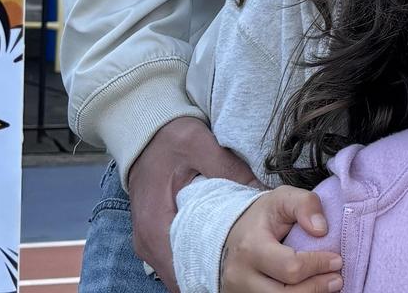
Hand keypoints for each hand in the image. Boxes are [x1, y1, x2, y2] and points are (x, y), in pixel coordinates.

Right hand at [128, 117, 260, 282]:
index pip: (184, 270)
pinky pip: (176, 260)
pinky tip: (221, 253)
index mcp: (155, 225)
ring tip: (238, 264)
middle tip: (248, 269)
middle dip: (214, 277)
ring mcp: (148, 242)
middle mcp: (147, 242)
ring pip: (179, 272)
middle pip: (182, 277)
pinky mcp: (154, 238)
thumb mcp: (201, 145)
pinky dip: (197, 261)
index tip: (243, 271)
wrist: (143, 131)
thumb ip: (231, 171)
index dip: (214, 275)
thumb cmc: (169, 138)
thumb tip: (263, 194)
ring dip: (205, 271)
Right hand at [223, 187, 340, 292]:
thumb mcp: (283, 198)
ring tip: (327, 286)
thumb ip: (305, 204)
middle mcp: (240, 275)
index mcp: (250, 247)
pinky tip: (310, 290)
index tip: (337, 260)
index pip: (291, 267)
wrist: (235, 233)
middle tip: (337, 279)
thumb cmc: (264, 217)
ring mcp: (240, 292)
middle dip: (317, 288)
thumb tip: (321, 229)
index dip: (318, 265)